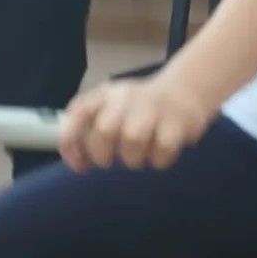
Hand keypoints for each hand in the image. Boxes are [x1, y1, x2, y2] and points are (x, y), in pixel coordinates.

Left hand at [60, 75, 212, 172]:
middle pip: (104, 131)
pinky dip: (159, 160)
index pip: (78, 114)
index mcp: (105, 95)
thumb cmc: (138, 110)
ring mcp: (152, 108)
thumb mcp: (110, 109)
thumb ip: (90, 131)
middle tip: (110, 160)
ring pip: (133, 140)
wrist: (184, 91)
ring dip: (133, 159)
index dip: (72, 144)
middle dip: (102, 155)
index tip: (80, 166)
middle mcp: (125, 98)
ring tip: (139, 156)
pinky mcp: (176, 122)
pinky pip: (162, 150)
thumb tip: (80, 163)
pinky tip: (160, 154)